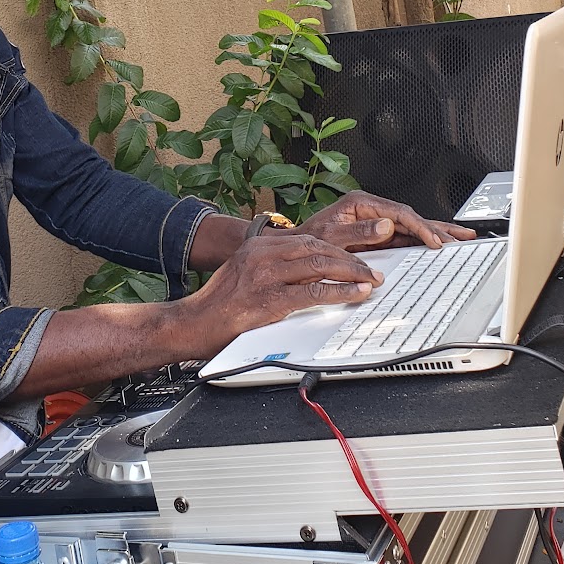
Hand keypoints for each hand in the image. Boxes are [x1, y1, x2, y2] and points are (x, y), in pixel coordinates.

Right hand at [177, 226, 383, 356]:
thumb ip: (272, 267)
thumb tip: (306, 272)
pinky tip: (355, 294)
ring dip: (351, 273)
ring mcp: (266, 276)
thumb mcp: (244, 272)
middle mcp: (263, 255)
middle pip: (318, 249)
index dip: (337, 248)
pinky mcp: (270, 300)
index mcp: (258, 246)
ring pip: (320, 266)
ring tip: (371, 281)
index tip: (356, 257)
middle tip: (372, 269)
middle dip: (350, 259)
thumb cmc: (218, 304)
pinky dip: (340, 292)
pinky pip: (314, 292)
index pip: (308, 240)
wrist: (191, 323)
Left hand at [302, 190, 476, 250]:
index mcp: (360, 203)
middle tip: (460, 237)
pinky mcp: (376, 234)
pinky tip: (437, 244)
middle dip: (437, 228)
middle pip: (410, 217)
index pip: (398, 213)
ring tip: (459, 237)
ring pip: (411, 226)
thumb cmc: (310, 238)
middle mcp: (370, 210)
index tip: (434, 240)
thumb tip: (386, 226)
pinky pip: (404, 236)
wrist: (297, 248)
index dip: (419, 227)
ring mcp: (375, 222)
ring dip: (435, 233)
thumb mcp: (331, 236)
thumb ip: (358, 231)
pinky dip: (422, 240)